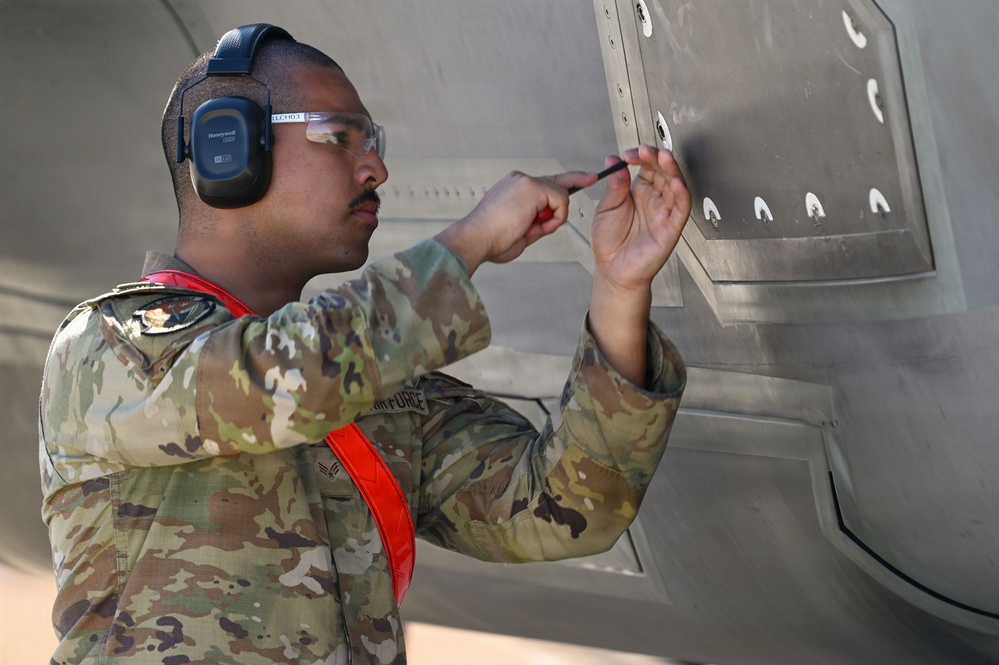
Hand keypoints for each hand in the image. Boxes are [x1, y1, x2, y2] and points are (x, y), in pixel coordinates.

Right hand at [435, 169, 598, 274]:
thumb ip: (536, 222)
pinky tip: (539, 225)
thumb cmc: (491, 240)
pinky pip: (561, 200)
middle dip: (577, 181)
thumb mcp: (520, 230)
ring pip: (559, 194)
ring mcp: (525, 181)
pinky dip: (556, 217)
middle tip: (594, 177)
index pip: (544, 183)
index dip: (565, 182)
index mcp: (513, 188)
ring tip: (534, 229)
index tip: (582, 179)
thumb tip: (550, 221)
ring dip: (554, 216)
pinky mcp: (532, 186)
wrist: (475, 239)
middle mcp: (519, 180)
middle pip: (556, 181)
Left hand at [591, 144, 690, 292]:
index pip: (647, 166)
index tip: (630, 153)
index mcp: (638, 191)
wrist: (612, 269)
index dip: (642, 156)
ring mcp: (664, 212)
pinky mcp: (671, 227)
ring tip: (664, 158)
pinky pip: (681, 208)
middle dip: (657, 158)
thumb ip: (614, 186)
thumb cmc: (609, 241)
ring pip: (675, 185)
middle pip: (663, 171)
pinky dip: (681, 195)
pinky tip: (676, 183)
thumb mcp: (606, 208)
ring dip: (672, 170)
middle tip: (647, 151)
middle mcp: (654, 199)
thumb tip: (613, 161)